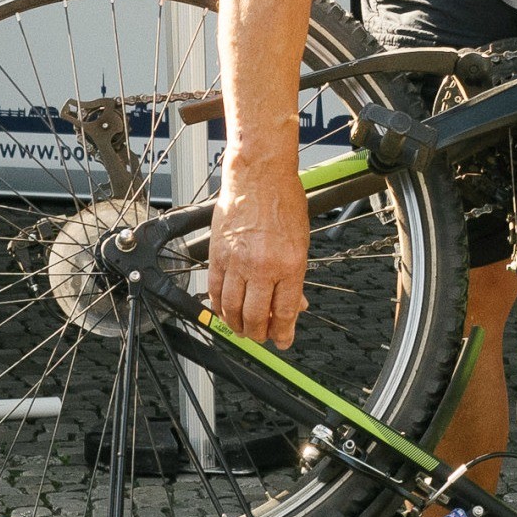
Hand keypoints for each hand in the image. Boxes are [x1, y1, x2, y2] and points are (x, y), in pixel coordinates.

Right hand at [208, 157, 309, 347]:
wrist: (259, 175)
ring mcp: (237, 262)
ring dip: (236, 325)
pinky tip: (223, 310)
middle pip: (255, 316)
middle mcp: (262, 266)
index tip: (282, 341)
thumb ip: (296, 276)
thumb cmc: (283, 202)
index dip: (282, 333)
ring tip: (242, 329)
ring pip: (232, 308)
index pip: (284, 312)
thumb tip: (296, 303)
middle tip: (260, 337)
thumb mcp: (301, 242)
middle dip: (258, 334)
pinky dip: (218, 305)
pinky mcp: (217, 254)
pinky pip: (214, 289)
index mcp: (290, 264)